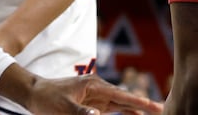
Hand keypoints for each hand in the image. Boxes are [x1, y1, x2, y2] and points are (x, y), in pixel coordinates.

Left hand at [22, 74, 164, 114]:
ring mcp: (97, 96)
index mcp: (94, 86)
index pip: (121, 96)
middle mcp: (99, 89)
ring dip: (137, 108)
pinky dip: (126, 111)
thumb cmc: (47, 98)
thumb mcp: (62, 107)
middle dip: (143, 104)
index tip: (153, 106)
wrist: (35, 93)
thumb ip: (80, 112)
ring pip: (122, 103)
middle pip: (126, 98)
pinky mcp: (93, 103)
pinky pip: (113, 108)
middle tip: (162, 109)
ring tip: (154, 111)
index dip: (138, 102)